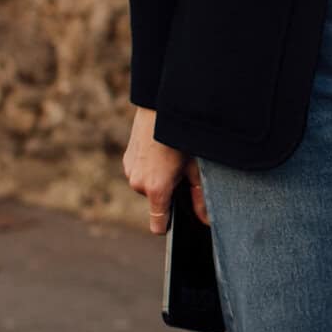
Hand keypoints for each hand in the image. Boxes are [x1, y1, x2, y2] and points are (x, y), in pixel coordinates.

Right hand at [122, 107, 208, 233]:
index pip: (157, 224)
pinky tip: (161, 151)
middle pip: (156, 201)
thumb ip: (200, 197)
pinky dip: (151, 167)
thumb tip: (205, 220)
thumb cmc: (181, 136)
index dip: (169, 225)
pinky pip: (141, 172)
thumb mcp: (197, 167)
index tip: (178, 222)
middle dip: (169, 192)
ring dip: (159, 179)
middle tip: (184, 172)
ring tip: (172, 158)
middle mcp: (137, 183)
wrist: (159, 106)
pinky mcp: (127, 159)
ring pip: (148, 186)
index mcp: (155, 189)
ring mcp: (130, 170)